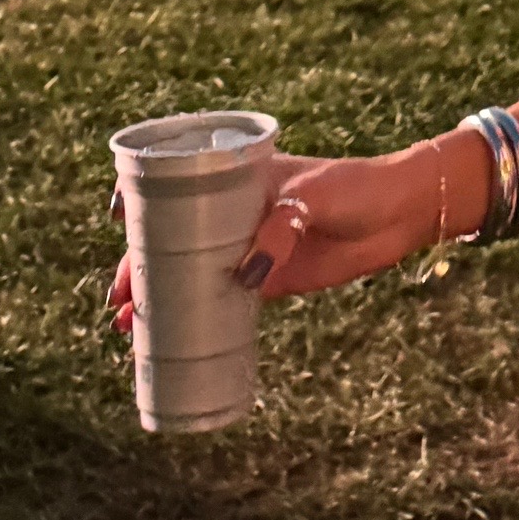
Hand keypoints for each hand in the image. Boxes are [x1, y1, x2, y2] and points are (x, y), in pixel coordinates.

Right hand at [106, 147, 426, 334]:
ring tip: (127, 328)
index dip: (142, 208)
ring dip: (157, 298)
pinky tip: (172, 339)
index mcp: (237, 180)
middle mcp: (235, 214)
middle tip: (118, 301)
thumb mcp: (314, 196)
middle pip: (171, 241)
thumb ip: (281, 227)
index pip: (177, 189)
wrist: (401, 212)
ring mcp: (251, 248)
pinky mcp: (271, 280)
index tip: (118, 224)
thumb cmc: (355, 186)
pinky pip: (223, 301)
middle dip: (137, 269)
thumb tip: (244, 276)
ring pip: (189, 274)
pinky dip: (196, 319)